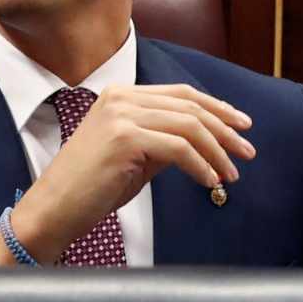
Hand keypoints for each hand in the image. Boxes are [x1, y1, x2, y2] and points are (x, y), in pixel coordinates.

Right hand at [0, 84, 256, 265]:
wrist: (55, 208)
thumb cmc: (91, 187)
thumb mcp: (134, 156)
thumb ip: (164, 141)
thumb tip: (205, 143)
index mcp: (120, 95)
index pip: (180, 94)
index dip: (216, 107)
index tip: (241, 126)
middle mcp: (120, 98)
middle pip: (190, 106)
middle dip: (225, 130)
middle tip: (247, 152)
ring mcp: (121, 116)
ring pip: (189, 126)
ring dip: (217, 151)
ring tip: (232, 173)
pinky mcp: (125, 138)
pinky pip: (179, 149)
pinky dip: (201, 166)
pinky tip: (210, 181)